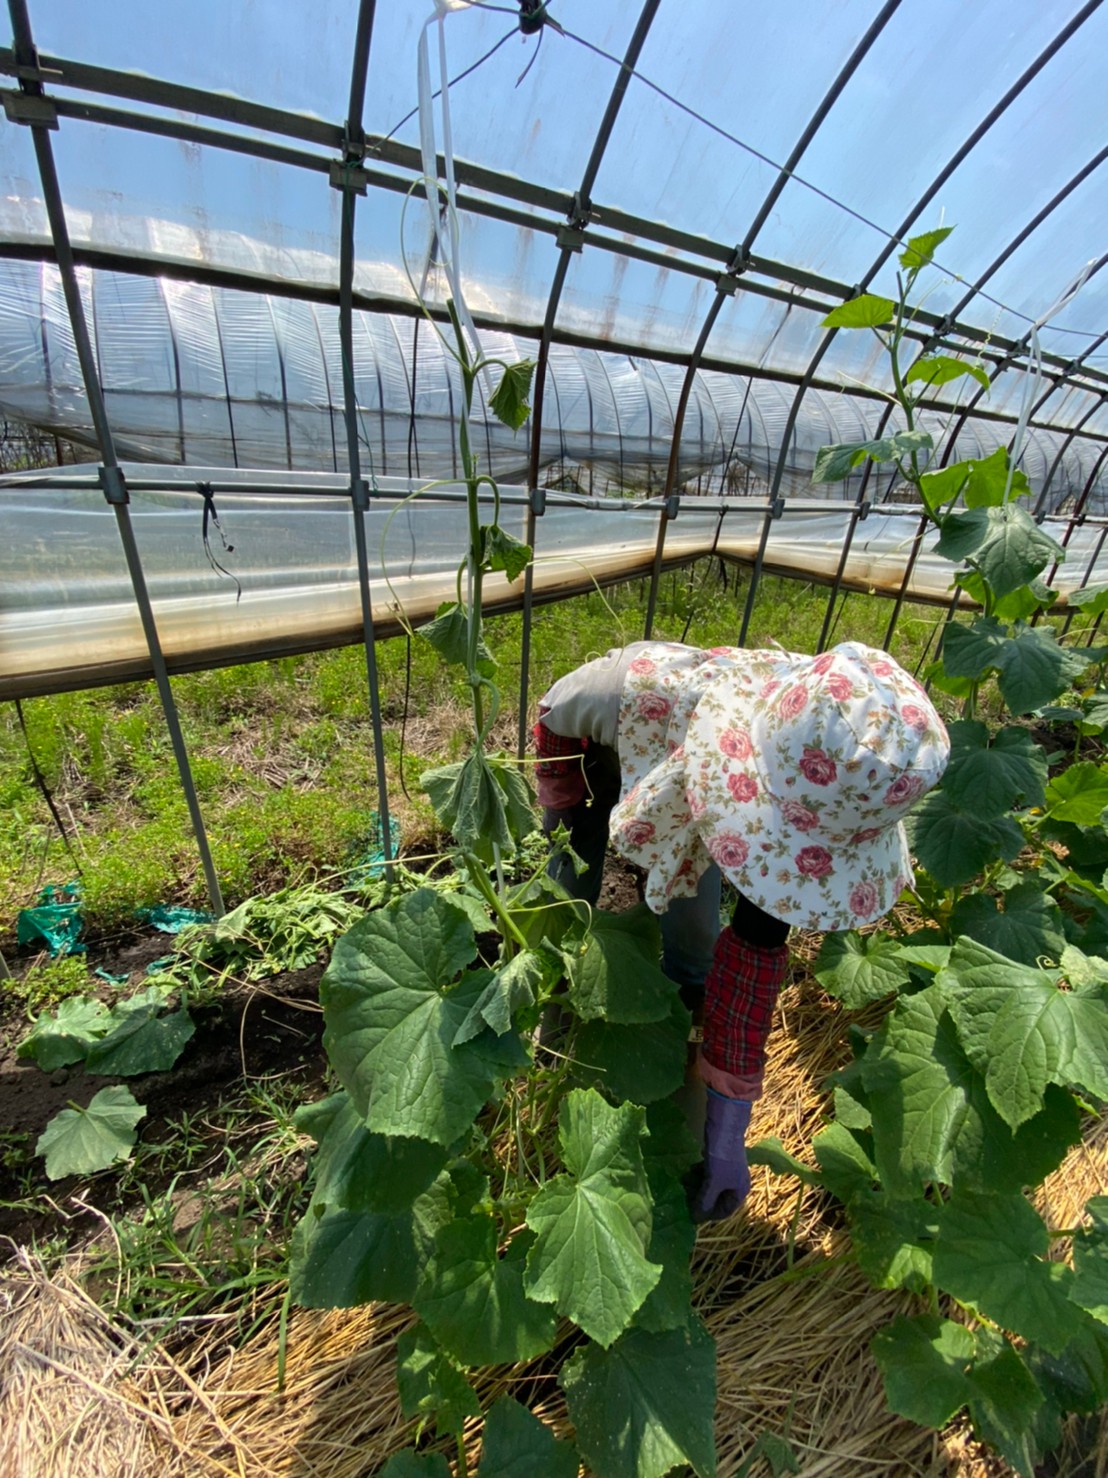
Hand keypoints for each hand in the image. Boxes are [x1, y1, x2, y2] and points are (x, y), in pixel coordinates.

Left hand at [691, 1091, 751, 1222]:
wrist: (725, 1127)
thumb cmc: (722, 1158)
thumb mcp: (713, 1182)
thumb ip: (705, 1201)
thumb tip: (696, 1219)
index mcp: (740, 1191)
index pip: (725, 1212)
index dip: (709, 1215)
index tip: (692, 1216)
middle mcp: (736, 1183)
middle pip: (717, 1199)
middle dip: (702, 1200)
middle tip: (685, 1199)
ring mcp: (728, 1171)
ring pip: (711, 1186)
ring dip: (698, 1187)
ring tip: (684, 1186)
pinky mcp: (719, 1161)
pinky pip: (708, 1174)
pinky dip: (698, 1176)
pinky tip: (688, 1173)